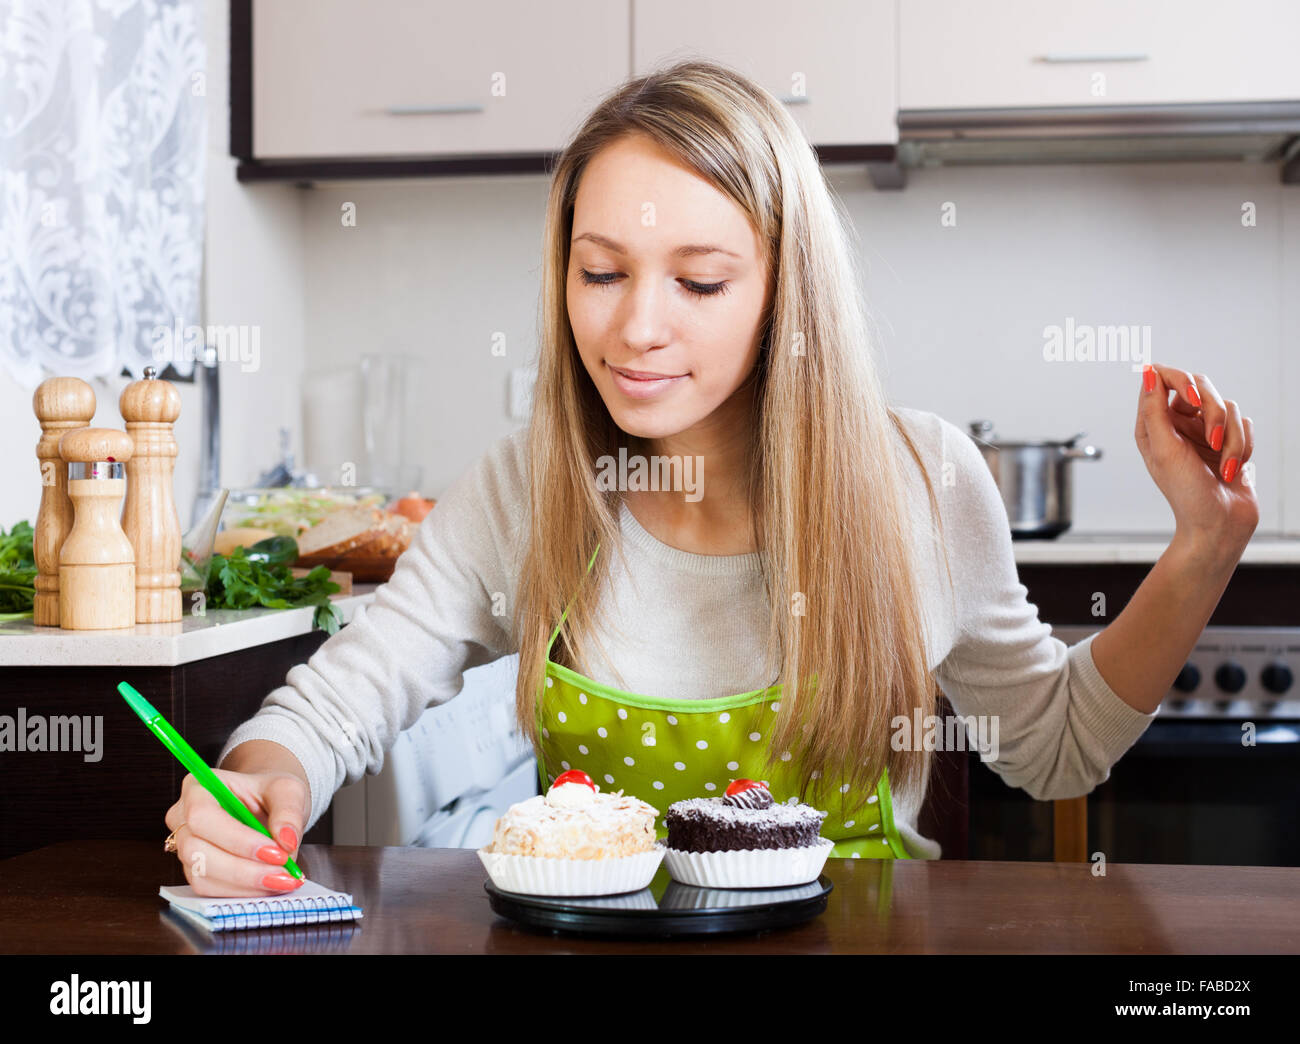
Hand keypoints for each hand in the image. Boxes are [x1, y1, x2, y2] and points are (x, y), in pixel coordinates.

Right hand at [164, 768, 308, 896]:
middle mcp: (183, 818)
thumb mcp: (288, 790)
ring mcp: (185, 847)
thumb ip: (288, 812)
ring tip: (282, 880)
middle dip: (243, 869)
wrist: (268, 805)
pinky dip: (242, 892)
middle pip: (197, 851)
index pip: (203, 815)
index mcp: (197, 787)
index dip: (237, 839)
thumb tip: (286, 841)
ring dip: (245, 885)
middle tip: (283, 874)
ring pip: (202, 876)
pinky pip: (210, 890)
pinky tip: (269, 885)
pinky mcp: (195, 871)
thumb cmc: (271, 793)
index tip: (275, 852)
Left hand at [1136, 363, 1258, 554]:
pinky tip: (1233, 469)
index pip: (1162, 377)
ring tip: (1224, 466)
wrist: (1219, 525)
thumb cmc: (1186, 494)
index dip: (1180, 381)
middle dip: (1213, 413)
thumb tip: (1147, 371)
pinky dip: (1244, 446)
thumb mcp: (1164, 450)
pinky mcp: (1231, 439)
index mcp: (1154, 423)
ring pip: (1227, 405)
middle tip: (1213, 441)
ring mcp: (1205, 430)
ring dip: (1232, 439)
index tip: (1192, 401)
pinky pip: (1245, 422)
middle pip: (1200, 385)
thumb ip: (1154, 409)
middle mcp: (1178, 423)